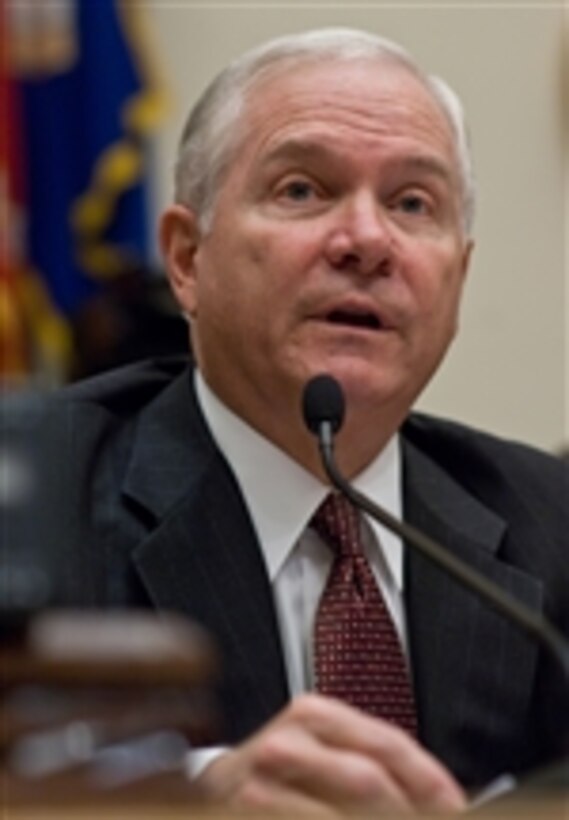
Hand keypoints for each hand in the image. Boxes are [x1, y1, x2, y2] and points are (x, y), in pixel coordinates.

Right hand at [194, 694, 465, 814]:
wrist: (218, 791)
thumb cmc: (287, 774)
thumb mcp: (330, 754)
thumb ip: (377, 765)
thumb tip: (445, 799)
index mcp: (315, 715)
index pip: (388, 744)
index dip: (429, 780)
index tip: (456, 806)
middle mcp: (287, 743)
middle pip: (368, 782)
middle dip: (406, 811)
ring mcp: (262, 784)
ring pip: (343, 812)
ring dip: (382, 817)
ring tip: (402, 819)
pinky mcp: (249, 810)